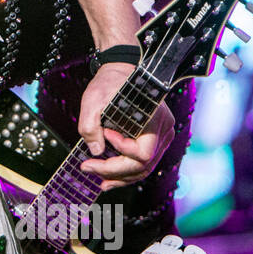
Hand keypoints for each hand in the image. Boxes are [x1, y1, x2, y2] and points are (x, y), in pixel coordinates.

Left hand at [77, 62, 175, 190]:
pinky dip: (128, 171)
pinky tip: (111, 177)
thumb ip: (90, 126)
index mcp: (154, 119)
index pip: (142, 153)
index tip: (104, 134)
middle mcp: (164, 130)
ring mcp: (162, 136)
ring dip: (122, 177)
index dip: (121, 150)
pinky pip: (145, 161)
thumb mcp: (93, 99)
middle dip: (114, 171)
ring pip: (145, 167)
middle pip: (143, 165)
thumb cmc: (111, 82)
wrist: (122, 71)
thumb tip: (95, 151)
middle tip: (89, 168)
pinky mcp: (156, 138)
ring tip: (101, 181)